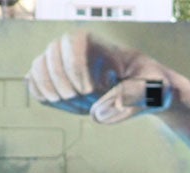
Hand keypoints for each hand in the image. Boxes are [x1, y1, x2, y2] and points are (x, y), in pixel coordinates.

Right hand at [25, 31, 169, 122]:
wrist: (145, 92)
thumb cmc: (152, 86)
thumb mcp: (155, 89)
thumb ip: (134, 97)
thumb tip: (98, 114)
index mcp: (99, 43)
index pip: (73, 41)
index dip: (74, 66)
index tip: (89, 90)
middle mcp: (75, 48)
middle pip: (50, 55)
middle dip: (64, 84)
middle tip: (86, 103)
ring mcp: (61, 64)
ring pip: (38, 68)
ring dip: (53, 92)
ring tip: (80, 107)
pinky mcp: (54, 81)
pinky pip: (34, 84)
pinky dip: (44, 98)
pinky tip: (69, 107)